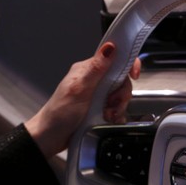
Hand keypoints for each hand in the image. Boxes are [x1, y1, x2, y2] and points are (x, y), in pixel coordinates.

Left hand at [25, 42, 140, 157]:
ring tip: (108, 115)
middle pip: (121, 80)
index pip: (114, 59)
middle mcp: (94, 80)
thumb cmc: (59, 113)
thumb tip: (110, 47)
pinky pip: (117, 109)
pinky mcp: (100, 108)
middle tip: (112, 105)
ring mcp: (97, 95)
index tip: (134, 76)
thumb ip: (96, 69)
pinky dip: (117, 115)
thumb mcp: (79, 89)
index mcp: (88, 70)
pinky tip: (109, 120)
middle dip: (121, 94)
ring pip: (120, 96)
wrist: (51, 137)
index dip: (128, 65)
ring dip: (118, 107)